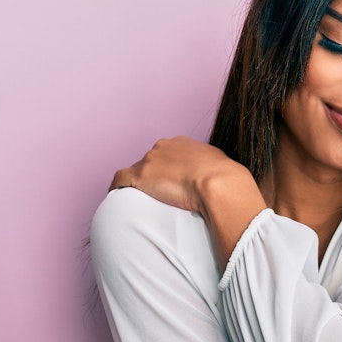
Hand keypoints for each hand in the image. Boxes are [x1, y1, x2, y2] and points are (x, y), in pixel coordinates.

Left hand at [110, 136, 249, 214]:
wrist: (219, 184)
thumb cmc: (226, 180)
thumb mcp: (221, 168)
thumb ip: (212, 170)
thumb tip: (218, 181)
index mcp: (183, 143)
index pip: (169, 153)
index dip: (169, 168)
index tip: (172, 182)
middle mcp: (164, 147)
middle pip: (152, 160)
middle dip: (153, 174)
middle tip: (159, 194)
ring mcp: (151, 160)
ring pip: (137, 170)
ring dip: (138, 182)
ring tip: (140, 198)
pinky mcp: (140, 176)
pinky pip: (121, 178)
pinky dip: (117, 186)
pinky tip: (116, 195)